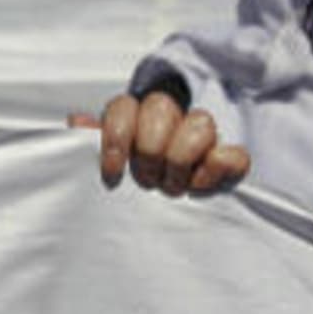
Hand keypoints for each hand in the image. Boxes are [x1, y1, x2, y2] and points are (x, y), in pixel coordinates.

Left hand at [83, 92, 249, 194]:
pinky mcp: (228, 157)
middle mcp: (167, 117)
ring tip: (172, 186)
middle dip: (150, 152)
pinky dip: (217, 169)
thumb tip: (78, 123)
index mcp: (133, 115)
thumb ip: (87, 142)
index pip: (122, 106)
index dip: (117, 137)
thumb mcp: (105, 163)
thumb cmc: (128, 181)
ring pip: (201, 123)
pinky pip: (234, 154)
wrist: (161, 206)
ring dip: (181, 161)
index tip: (113, 173)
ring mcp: (201, 135)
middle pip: (161, 109)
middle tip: (147, 181)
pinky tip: (199, 185)